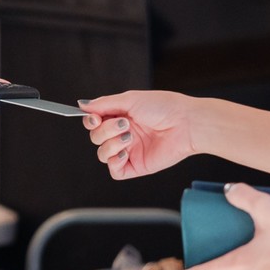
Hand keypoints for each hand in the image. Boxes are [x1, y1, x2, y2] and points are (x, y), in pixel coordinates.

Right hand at [79, 90, 199, 179]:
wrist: (186, 124)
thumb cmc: (164, 107)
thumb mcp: (130, 99)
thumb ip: (104, 104)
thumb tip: (82, 105)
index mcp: (121, 116)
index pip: (94, 122)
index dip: (90, 121)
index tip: (94, 118)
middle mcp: (123, 133)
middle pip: (96, 137)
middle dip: (105, 130)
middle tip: (124, 123)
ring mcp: (129, 150)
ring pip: (102, 154)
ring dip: (110, 144)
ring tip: (129, 136)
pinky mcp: (136, 166)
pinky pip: (115, 170)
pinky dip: (115, 161)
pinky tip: (126, 151)